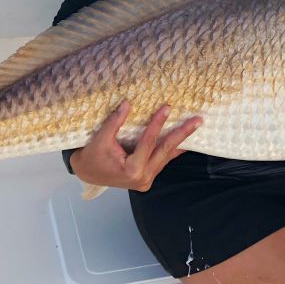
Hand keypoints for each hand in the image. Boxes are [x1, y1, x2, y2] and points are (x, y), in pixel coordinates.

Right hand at [69, 100, 201, 191]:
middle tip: (197, 121)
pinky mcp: (147, 179)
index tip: (168, 107)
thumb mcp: (101, 138)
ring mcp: (146, 181)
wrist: (87, 174)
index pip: (148, 142)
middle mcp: (143, 178)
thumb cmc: (92, 156)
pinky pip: (162, 162)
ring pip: (166, 158)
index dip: (158, 123)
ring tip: (195, 127)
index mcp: (131, 170)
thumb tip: (128, 103)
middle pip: (165, 151)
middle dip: (182, 134)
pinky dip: (171, 150)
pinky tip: (183, 141)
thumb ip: (115, 121)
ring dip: (180, 142)